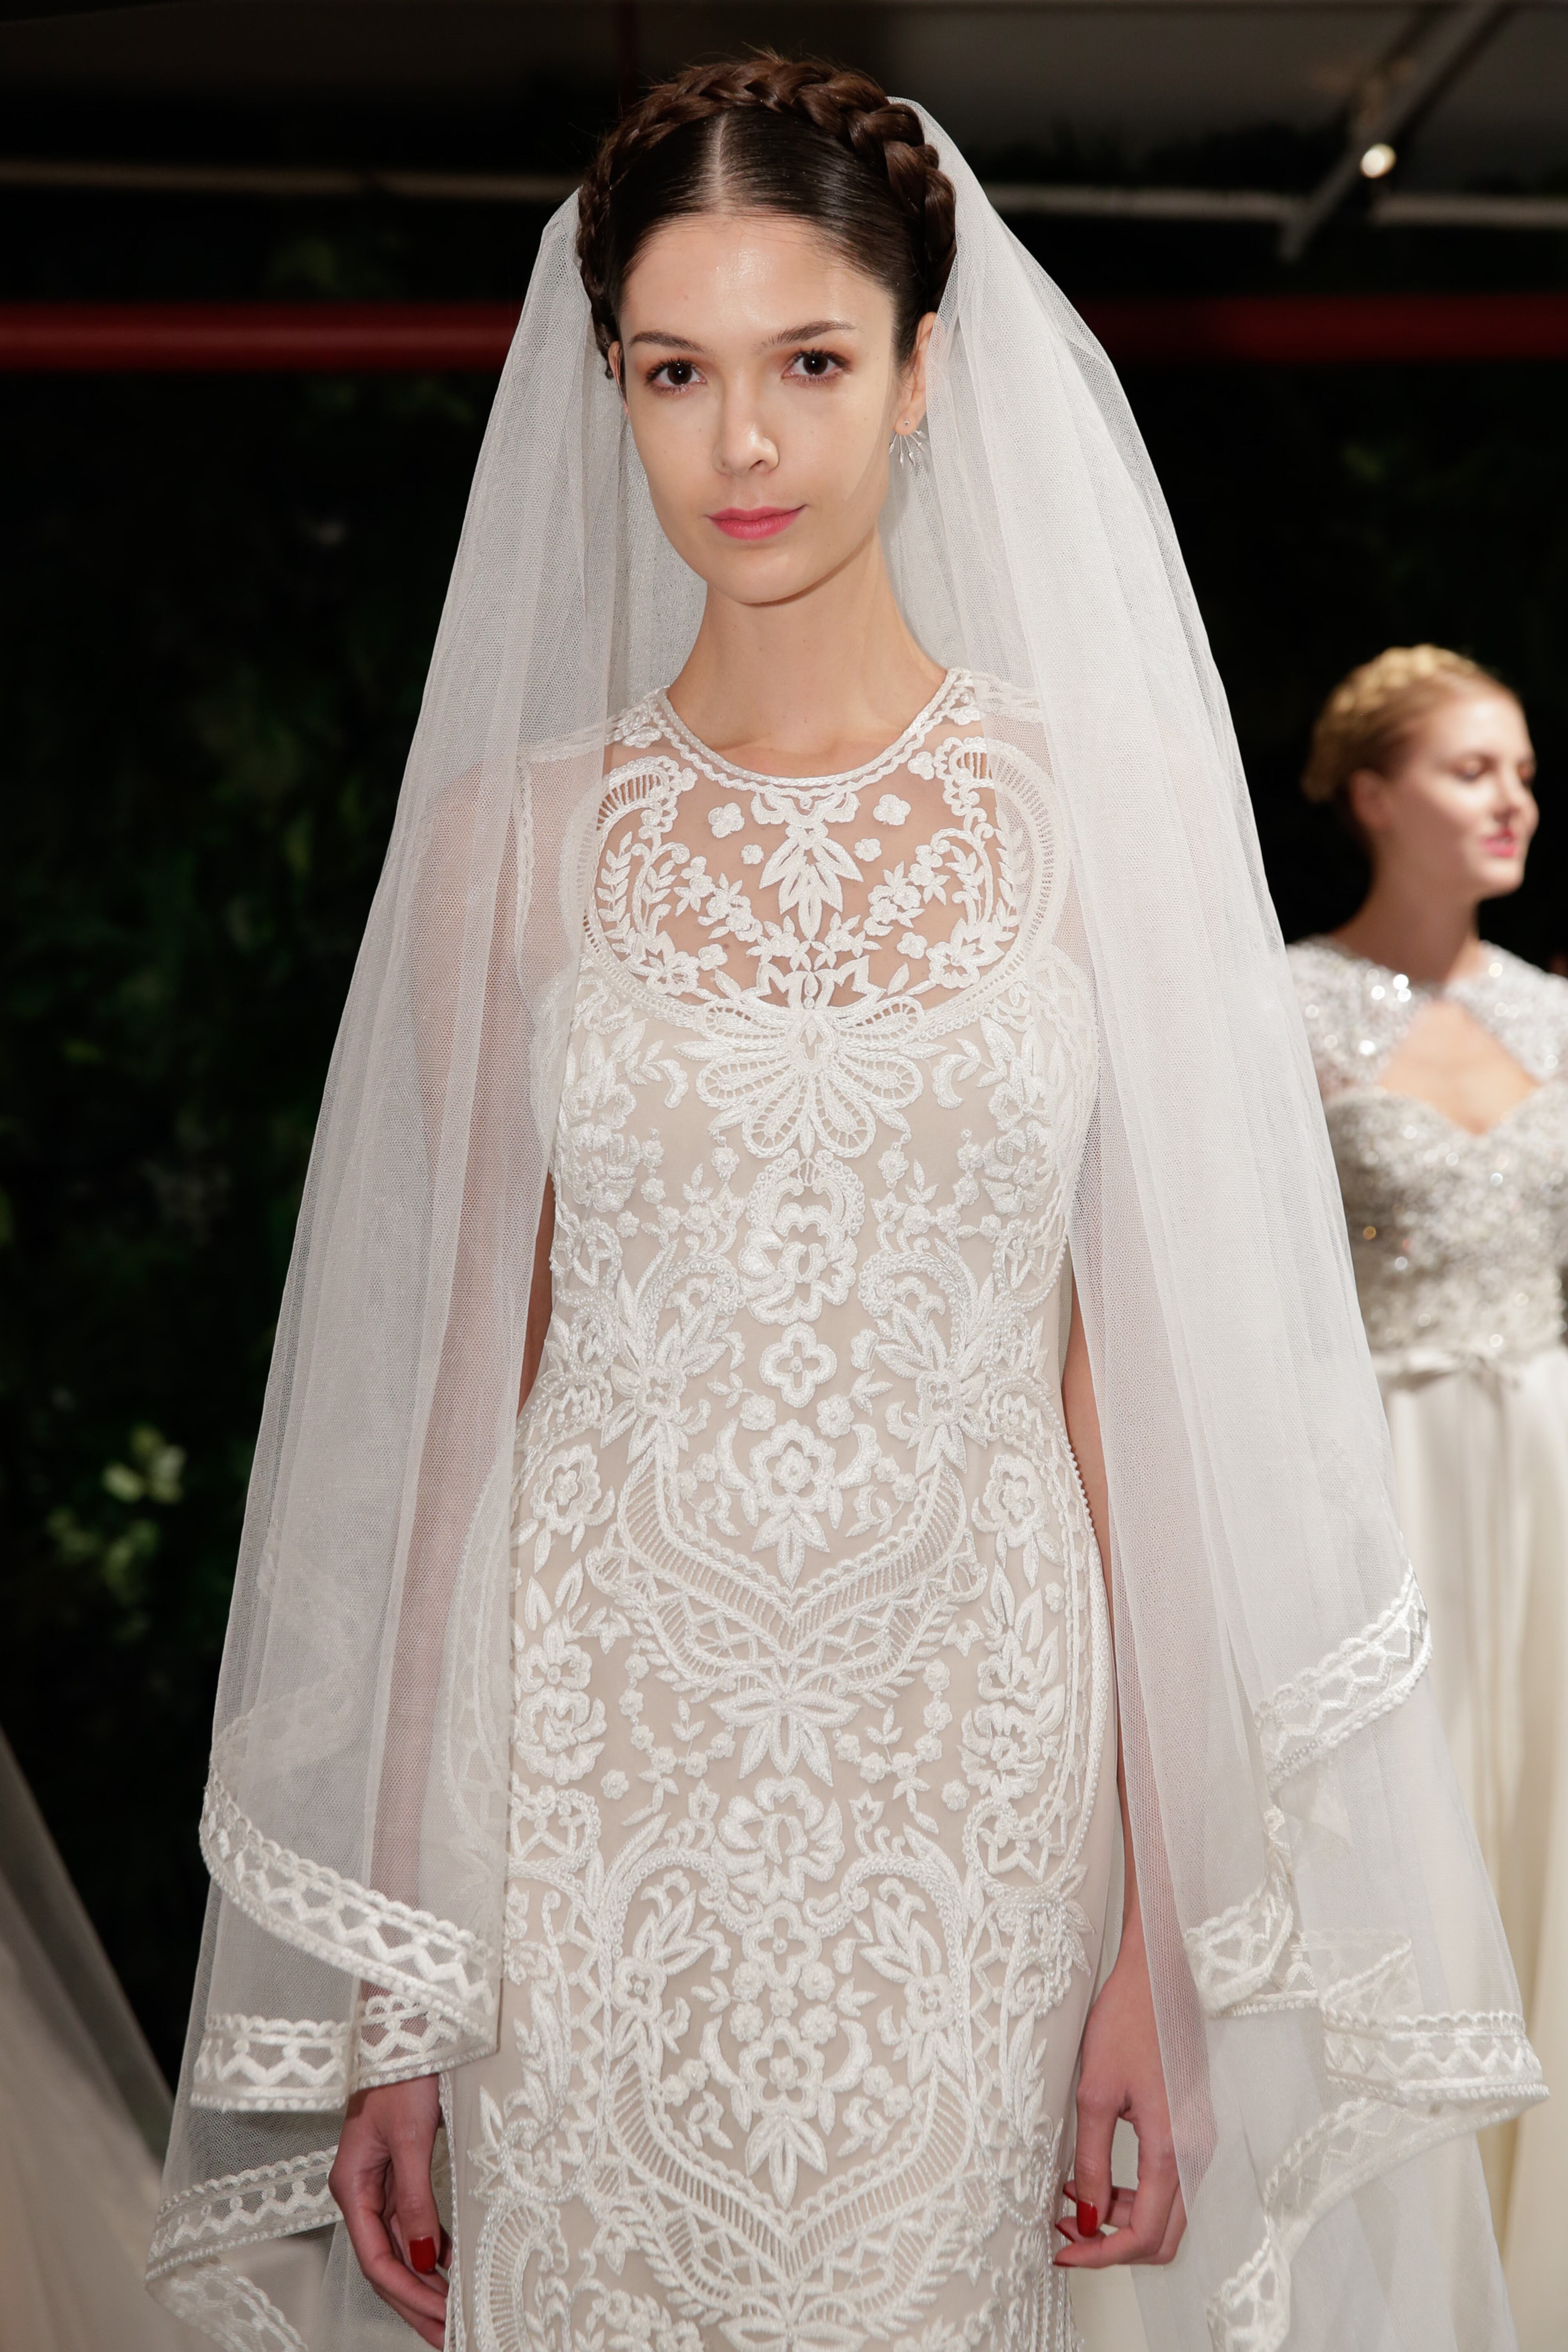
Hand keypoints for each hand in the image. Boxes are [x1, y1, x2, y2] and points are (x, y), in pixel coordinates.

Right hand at [328, 2075, 449, 2344]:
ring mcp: (379, 2179)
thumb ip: (414, 2200)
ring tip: (453, 2311)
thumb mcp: (411, 2137)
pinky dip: (429, 2247)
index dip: (408, 2294)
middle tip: (449, 2334)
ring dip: (423, 2282)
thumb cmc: (403, 2072)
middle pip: (385, 2262)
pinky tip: (448, 2264)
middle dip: (415, 2303)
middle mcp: (361, 2189)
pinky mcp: (400, 2167)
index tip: (442, 2317)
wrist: (405, 2027)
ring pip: (398, 2246)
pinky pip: (411, 2221)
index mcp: (352, 2185)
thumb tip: (421, 2259)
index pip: (375, 2259)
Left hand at [1054, 1911, 1184, 2269]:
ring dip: (1119, 2218)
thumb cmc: (1128, 2020)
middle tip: (1065, 2230)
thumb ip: (1090, 2160)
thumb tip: (1083, 2217)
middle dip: (1111, 2244)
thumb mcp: (1095, 2092)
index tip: (1062, 2252)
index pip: (1143, 2235)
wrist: (1160, 1974)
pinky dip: (1131, 2193)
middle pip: (1162, 2236)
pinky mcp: (1192, 2128)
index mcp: (1172, 2149)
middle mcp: (1195, 2154)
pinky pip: (1167, 2184)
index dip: (1100, 2255)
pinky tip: (1095, 2174)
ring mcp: (1198, 2141)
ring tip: (1072, 2196)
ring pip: (1165, 2213)